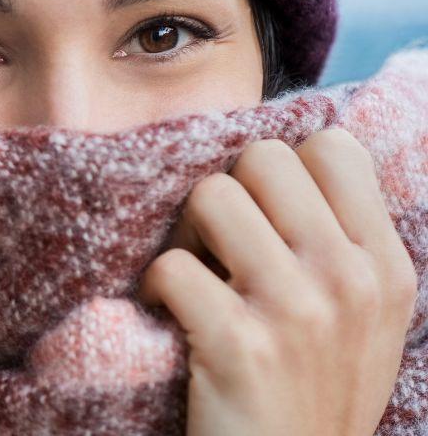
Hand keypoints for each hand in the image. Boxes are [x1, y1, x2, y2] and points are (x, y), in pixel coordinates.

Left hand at [137, 128, 418, 435]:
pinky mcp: (239, 344)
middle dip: (227, 193)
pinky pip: (173, 264)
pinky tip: (171, 315)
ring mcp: (297, 309)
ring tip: (196, 278)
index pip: (333, 147)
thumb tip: (280, 164)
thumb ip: (340, 244)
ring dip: (186, 235)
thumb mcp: (364, 319)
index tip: (265, 216)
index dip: (282, 171)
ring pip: (212, 196)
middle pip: (262, 158)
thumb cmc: (313, 392)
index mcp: (385, 265)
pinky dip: (156, 287)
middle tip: (218, 245)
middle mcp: (349, 278)